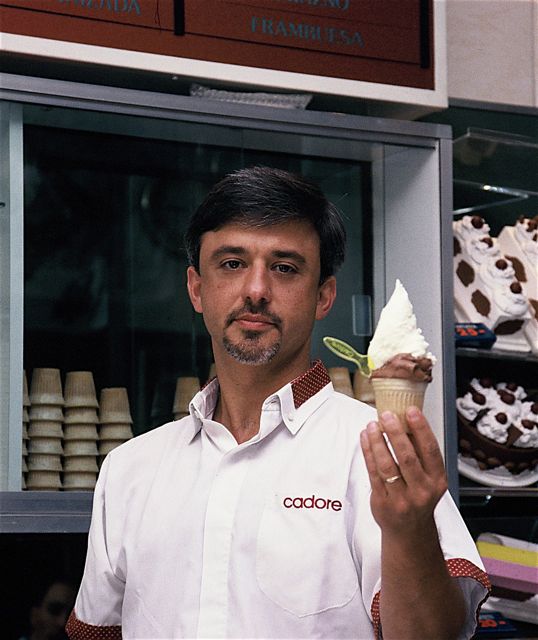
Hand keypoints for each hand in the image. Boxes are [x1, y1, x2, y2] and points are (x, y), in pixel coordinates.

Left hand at [359, 407, 447, 535]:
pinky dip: (368, 452)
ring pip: (387, 465)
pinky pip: (373, 472)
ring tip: (372, 425)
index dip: (421, 429)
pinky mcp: (382, 501)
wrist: (409, 531)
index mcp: (437, 480)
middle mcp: (421, 490)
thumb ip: (420, 453)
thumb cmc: (418, 497)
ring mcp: (401, 498)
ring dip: (377, 441)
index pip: (430, 450)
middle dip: (395, 433)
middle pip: (407, 457)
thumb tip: (407, 419)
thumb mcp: (429, 478)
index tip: (411, 411)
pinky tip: (366, 438)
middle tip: (386, 415)